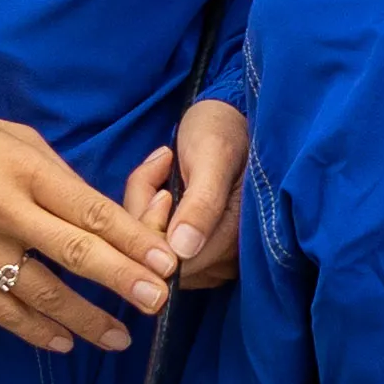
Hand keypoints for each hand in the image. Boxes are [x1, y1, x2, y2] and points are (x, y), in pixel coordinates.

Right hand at [0, 104, 175, 354]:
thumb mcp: (18, 139)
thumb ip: (59, 177)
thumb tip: (102, 217)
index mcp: (28, 171)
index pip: (92, 212)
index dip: (133, 241)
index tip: (165, 264)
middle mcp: (5, 211)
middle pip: (76, 254)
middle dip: (123, 281)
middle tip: (158, 303)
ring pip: (41, 292)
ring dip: (85, 318)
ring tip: (118, 337)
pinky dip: (33, 330)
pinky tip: (64, 342)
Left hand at [118, 100, 252, 288]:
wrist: (230, 121)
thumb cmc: (222, 131)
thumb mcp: (212, 156)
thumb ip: (201, 203)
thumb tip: (182, 250)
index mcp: (238, 235)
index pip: (180, 260)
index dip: (155, 228)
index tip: (163, 180)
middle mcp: (228, 257)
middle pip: (163, 261)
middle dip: (147, 214)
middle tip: (160, 167)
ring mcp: (213, 259)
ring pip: (156, 255)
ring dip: (145, 212)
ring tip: (163, 171)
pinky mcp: (197, 253)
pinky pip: (158, 247)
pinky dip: (149, 216)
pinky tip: (162, 186)